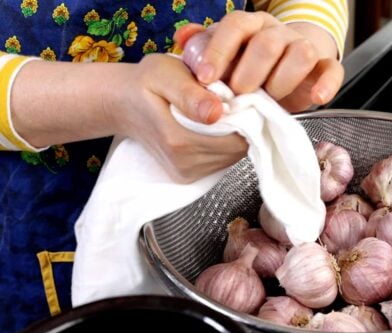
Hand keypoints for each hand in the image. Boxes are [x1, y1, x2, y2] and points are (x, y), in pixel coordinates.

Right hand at [106, 53, 246, 181]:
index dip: (246, 118)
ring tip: (215, 112)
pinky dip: (222, 143)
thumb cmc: (145, 83)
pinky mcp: (188, 176)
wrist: (122, 103)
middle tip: (226, 101)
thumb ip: (190, 94)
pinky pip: (220, 161)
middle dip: (241, 126)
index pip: (238, 140)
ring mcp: (186, 174)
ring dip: (232, 135)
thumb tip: (217, 112)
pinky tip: (209, 126)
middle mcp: (185, 165)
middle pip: (238, 150)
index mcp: (180, 142)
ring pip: (232, 156)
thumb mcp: (164, 74)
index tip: (237, 98)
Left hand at [174, 11, 343, 111]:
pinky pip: (332, 70)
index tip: (206, 79)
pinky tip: (315, 98)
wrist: (287, 69)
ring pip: (301, 53)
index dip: (219, 51)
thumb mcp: (222, 57)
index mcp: (251, 25)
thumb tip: (183, 37)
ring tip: (270, 99)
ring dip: (282, 80)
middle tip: (239, 95)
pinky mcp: (325, 67)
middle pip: (267, 42)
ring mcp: (303, 48)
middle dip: (250, 73)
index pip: (235, 26)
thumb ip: (203, 48)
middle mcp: (278, 32)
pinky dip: (326, 84)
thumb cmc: (248, 66)